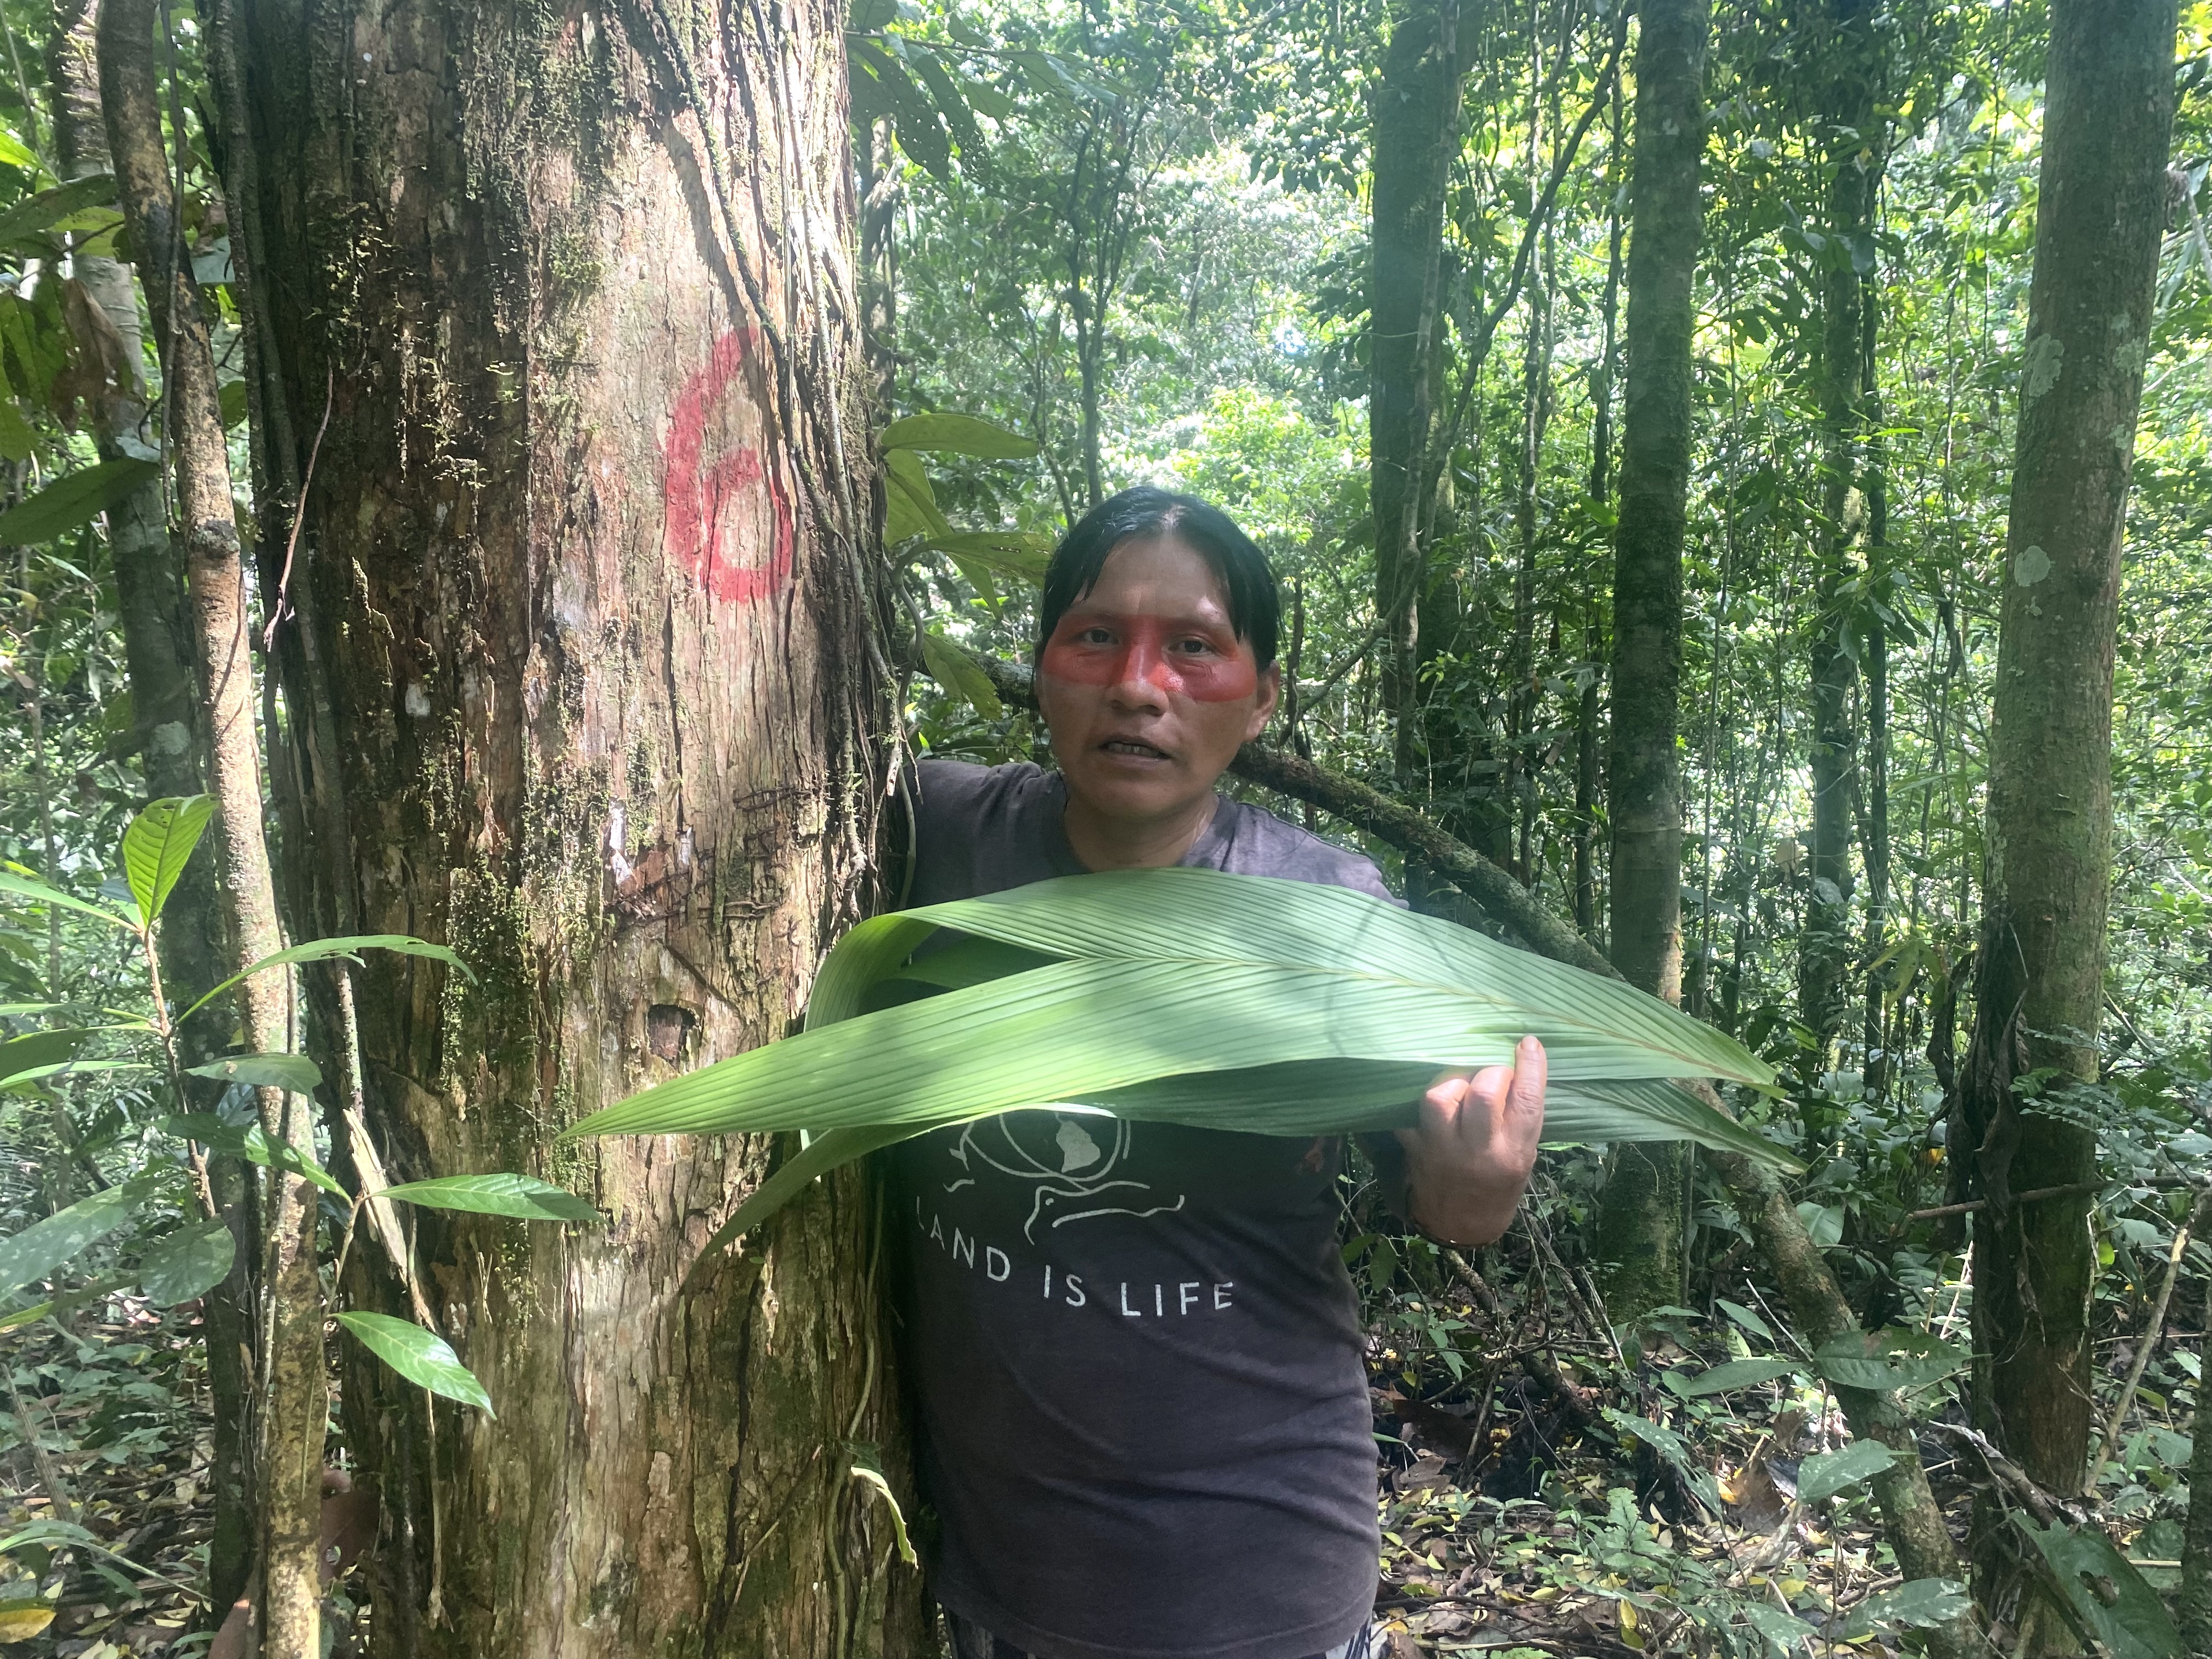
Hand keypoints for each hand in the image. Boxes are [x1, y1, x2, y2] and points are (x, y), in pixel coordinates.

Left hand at [1392, 1035, 1545, 1244]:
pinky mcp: (1415, 1149)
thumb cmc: (1499, 1184)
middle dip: (1489, 1073)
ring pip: (1439, 1099)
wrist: (1462, 1225)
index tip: (1526, 1043)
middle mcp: (1479, 1152)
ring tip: (1460, 1088)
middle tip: (1491, 1077)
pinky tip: (1434, 1104)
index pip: (1527, 1101)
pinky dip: (1418, 1103)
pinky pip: (1408, 1114)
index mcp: (1514, 1153)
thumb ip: (1521, 1116)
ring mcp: (1442, 1150)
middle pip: (1482, 1094)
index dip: (1529, 1066)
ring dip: (1451, 1084)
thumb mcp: (1523, 1155)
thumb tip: (1519, 1062)